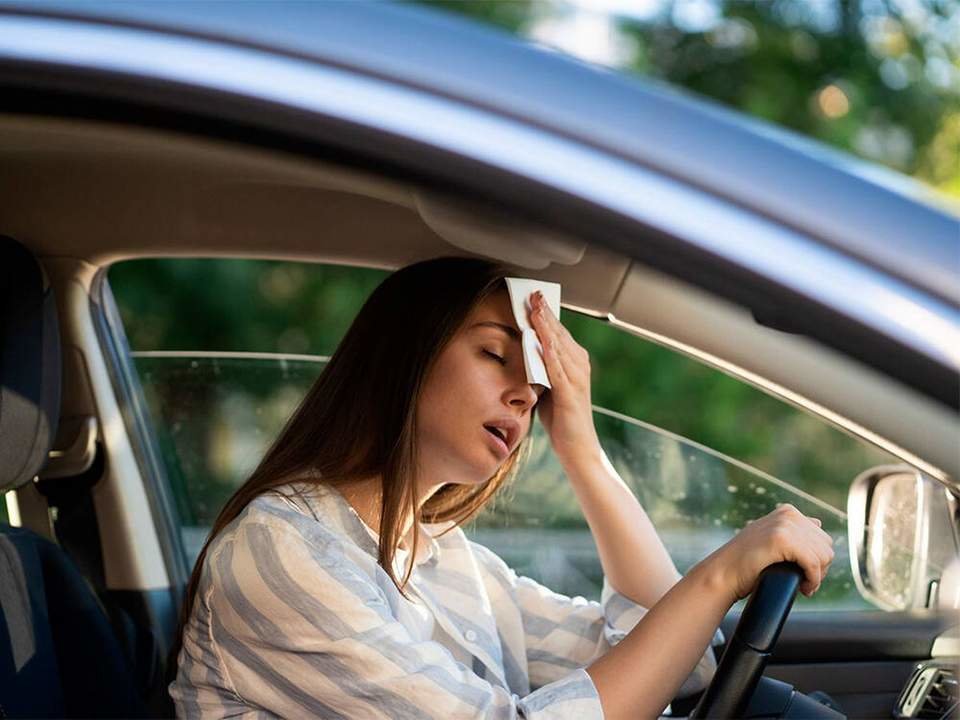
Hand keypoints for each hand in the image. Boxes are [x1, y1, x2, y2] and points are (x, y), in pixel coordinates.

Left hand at [528, 291, 600, 464]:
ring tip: (535, 307)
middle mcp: (580, 366)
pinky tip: (539, 338)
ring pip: (559, 345)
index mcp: (575, 364)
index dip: (547, 314)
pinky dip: (548, 350)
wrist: (579, 450)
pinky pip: (557, 367)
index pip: (559, 333)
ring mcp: (577, 378)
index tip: (534, 297)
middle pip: (560, 333)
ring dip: (546, 325)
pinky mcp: (571, 393)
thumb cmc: (562, 421)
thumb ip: (540, 370)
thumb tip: (524, 353)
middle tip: (533, 293)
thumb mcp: (548, 389)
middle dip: (546, 312)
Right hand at [703, 504, 834, 601]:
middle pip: (826, 546)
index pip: (822, 537)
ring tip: (803, 585)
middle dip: (820, 568)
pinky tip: (804, 588)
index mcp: (788, 511)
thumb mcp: (771, 537)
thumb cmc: (746, 562)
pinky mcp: (783, 540)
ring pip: (823, 556)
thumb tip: (818, 522)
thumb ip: (791, 528)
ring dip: (817, 576)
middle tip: (805, 582)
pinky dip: (813, 580)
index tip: (805, 574)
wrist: (724, 573)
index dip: (818, 560)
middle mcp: (788, 514)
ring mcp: (785, 525)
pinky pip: (813, 563)